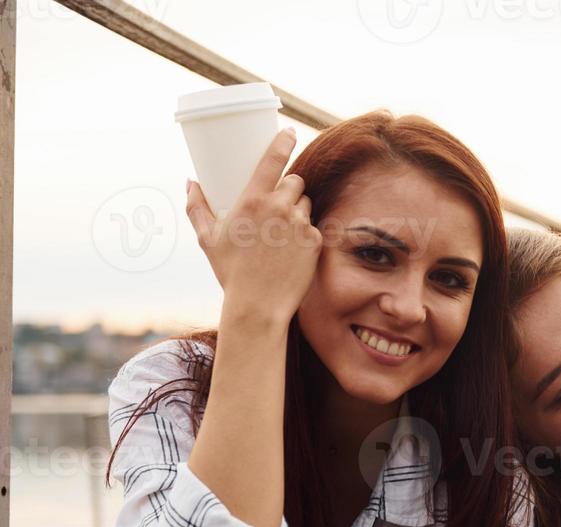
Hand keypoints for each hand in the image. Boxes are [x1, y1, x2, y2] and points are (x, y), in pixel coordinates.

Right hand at [184, 128, 321, 323]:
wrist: (259, 305)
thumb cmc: (230, 272)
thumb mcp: (207, 238)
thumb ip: (196, 207)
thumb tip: (190, 182)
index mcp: (252, 201)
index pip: (273, 160)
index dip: (283, 142)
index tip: (289, 131)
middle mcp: (279, 208)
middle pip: (295, 181)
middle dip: (288, 188)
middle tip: (276, 205)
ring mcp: (300, 224)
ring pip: (305, 203)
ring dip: (297, 209)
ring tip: (281, 232)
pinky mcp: (315, 241)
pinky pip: (313, 226)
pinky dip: (305, 233)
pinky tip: (292, 250)